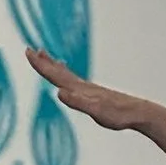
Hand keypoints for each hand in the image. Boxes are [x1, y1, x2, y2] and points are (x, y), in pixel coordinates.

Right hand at [26, 46, 156, 131]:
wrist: (137, 112)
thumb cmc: (117, 114)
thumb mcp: (96, 112)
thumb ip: (78, 102)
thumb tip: (58, 92)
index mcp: (79, 89)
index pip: (55, 75)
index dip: (41, 65)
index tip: (28, 52)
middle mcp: (82, 86)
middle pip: (58, 71)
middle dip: (43, 62)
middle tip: (29, 50)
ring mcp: (88, 89)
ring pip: (65, 75)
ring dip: (53, 65)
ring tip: (44, 55)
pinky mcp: (93, 94)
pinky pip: (74, 81)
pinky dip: (66, 75)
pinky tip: (67, 76)